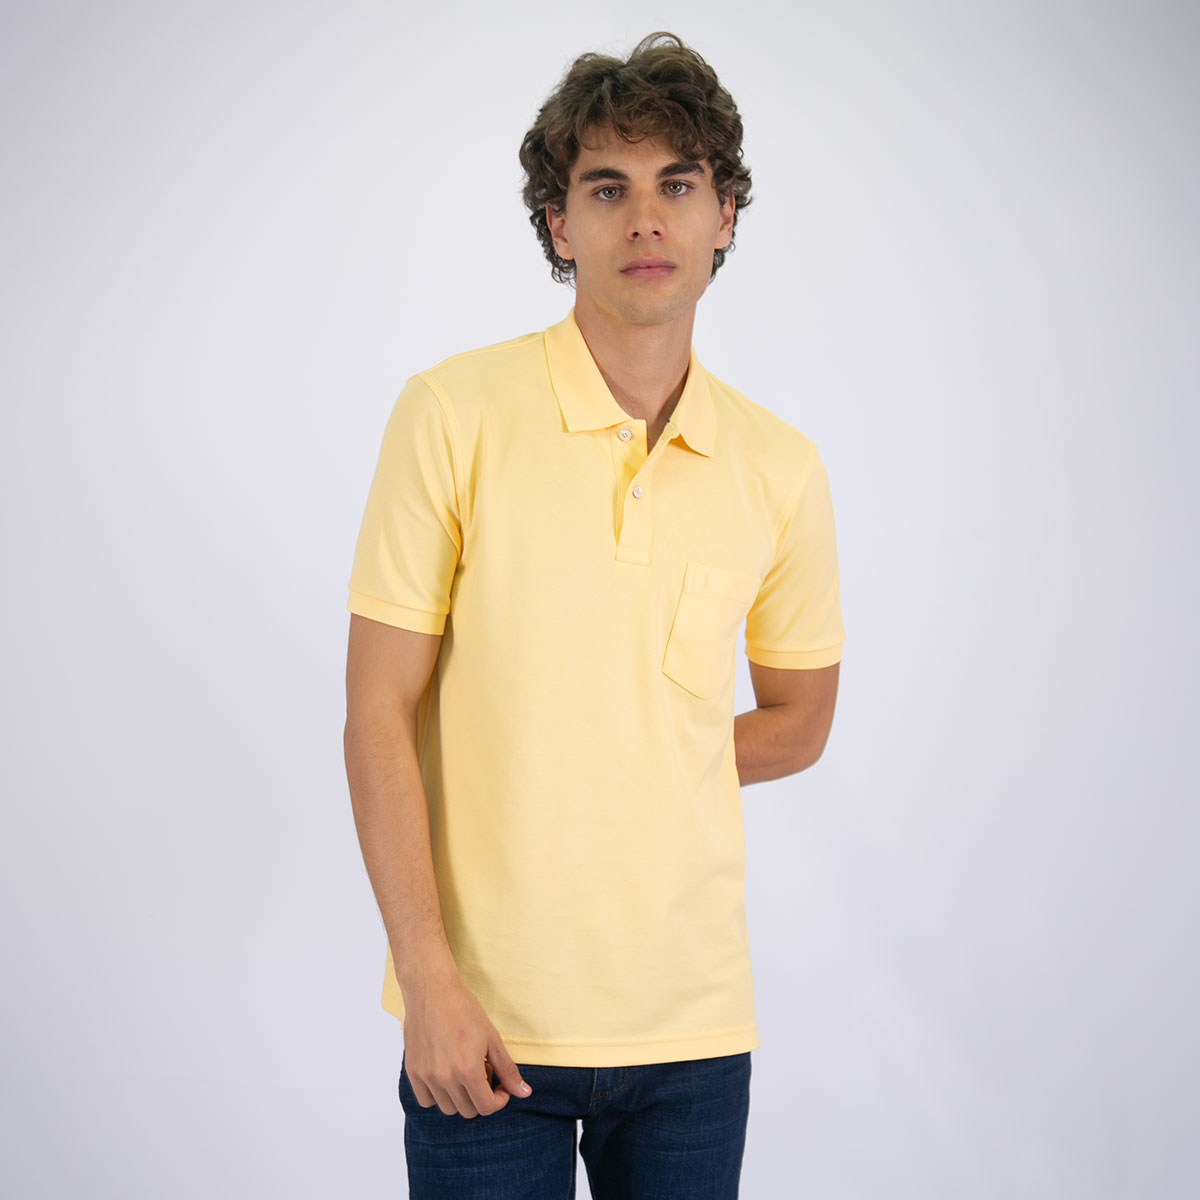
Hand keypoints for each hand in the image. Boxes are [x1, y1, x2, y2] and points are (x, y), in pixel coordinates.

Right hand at [400, 970, 531, 1117]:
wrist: (432, 990)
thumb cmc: (464, 1009)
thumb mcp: (492, 1038)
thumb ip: (507, 1069)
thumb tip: (524, 1093)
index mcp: (468, 1070)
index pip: (486, 1107)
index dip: (498, 1100)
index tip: (500, 1087)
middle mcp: (445, 1078)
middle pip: (468, 1111)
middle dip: (481, 1097)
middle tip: (483, 1073)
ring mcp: (427, 1076)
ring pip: (448, 1108)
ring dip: (460, 1097)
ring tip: (464, 1071)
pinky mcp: (413, 1071)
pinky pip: (426, 1100)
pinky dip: (438, 1095)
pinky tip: (446, 1074)